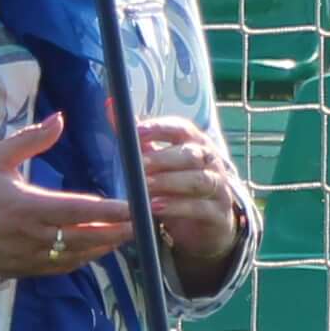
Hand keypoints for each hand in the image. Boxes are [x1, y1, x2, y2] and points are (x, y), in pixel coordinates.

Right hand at [0, 113, 133, 284]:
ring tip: (129, 234)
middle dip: (120, 231)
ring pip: (78, 256)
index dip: (113, 211)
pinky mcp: (23, 270)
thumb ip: (31, 140)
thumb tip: (60, 118)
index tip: (137, 207)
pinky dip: (84, 258)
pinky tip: (97, 248)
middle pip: (88, 238)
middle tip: (146, 222)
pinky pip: (62, 267)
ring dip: (106, 246)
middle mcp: (32, 236)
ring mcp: (28, 257)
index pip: (81, 210)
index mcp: (26, 206)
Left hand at [141, 117, 245, 282]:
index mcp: (195, 143)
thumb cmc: (179, 187)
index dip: (160, 128)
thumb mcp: (158, 163)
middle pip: (190, 154)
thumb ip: (137, 139)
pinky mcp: (218, 214)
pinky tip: (155, 208)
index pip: (182, 128)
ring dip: (169, 182)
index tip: (137, 131)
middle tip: (139, 164)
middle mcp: (210, 162)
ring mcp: (218, 187)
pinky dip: (177, 207)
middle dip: (163, 158)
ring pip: (198, 180)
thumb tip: (110, 106)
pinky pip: (199, 208)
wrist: (207, 224)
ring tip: (145, 186)